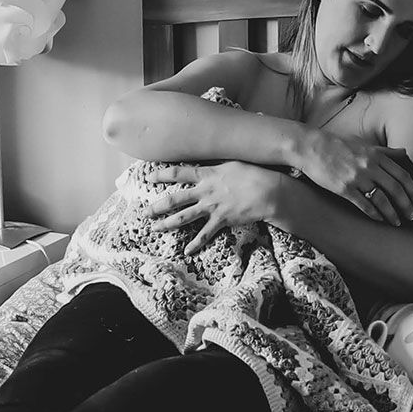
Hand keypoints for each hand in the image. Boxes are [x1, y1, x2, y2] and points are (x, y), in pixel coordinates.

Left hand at [145, 162, 284, 252]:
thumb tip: (207, 161)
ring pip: (184, 218)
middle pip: (175, 199)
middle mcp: (205, 192)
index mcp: (207, 175)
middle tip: (145, 212)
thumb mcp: (232, 163)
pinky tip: (186, 251)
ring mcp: (211, 208)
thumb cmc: (253, 173)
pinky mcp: (221, 221)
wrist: (268, 192)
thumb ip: (216, 164)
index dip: (161, 174)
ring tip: (155, 229)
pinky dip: (195, 244)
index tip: (148, 177)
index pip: (178, 172)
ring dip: (167, 224)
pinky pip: (204, 234)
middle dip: (158, 206)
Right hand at [289, 130, 412, 225]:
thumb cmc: (338, 145)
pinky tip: (379, 219)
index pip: (403, 175)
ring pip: (382, 200)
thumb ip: (386, 151)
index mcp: (376, 155)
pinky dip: (374, 214)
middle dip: (407, 205)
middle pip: (396, 189)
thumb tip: (405, 152)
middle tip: (411, 216)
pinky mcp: (344, 189)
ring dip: (392, 214)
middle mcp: (370, 166)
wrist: (311, 147)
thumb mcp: (364, 144)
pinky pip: (364, 205)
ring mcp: (357, 178)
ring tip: (397, 222)